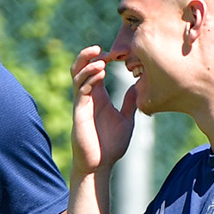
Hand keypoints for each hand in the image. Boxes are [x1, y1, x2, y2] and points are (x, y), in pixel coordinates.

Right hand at [70, 46, 137, 174]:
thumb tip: (136, 89)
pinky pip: (81, 90)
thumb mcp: (126, 119)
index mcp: (98, 96)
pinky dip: (89, 79)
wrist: (101, 164)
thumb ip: (129, 103)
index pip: (94, 70)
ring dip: (87, 64)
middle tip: (99, 48)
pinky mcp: (79, 111)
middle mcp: (88, 97)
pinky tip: (99, 74)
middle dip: (87, 55)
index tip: (113, 54)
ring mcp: (82, 103)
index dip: (100, 58)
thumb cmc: (111, 145)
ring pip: (77, 76)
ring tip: (100, 60)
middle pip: (80, 68)